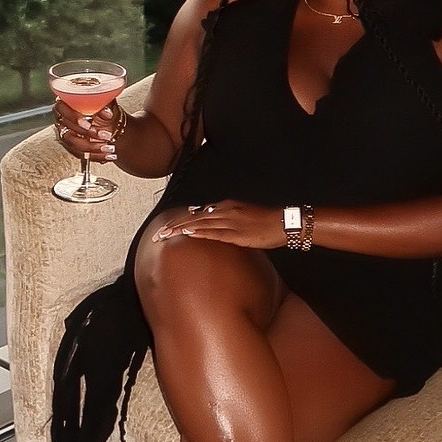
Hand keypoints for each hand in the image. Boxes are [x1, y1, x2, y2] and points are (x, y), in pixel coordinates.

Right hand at [53, 98, 122, 163]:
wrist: (109, 122)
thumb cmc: (103, 109)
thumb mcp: (105, 102)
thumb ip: (104, 105)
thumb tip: (107, 113)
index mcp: (66, 104)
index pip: (62, 109)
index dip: (74, 118)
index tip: (88, 124)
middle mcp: (62, 120)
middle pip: (68, 131)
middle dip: (88, 135)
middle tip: (105, 135)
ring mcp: (65, 134)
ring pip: (73, 145)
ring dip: (92, 148)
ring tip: (109, 147)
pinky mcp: (72, 147)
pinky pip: (80, 154)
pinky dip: (96, 156)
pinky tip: (107, 155)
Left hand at [150, 200, 285, 248]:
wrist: (284, 222)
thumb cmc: (266, 220)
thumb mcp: (243, 215)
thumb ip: (226, 219)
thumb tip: (210, 225)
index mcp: (226, 206)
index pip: (197, 212)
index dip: (180, 220)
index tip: (166, 227)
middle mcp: (225, 210)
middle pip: (194, 217)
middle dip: (175, 225)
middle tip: (158, 233)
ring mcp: (230, 221)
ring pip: (200, 224)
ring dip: (181, 229)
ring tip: (165, 235)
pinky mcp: (237, 233)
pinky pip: (215, 232)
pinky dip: (200, 233)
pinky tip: (188, 234)